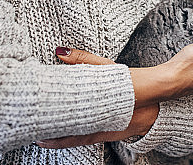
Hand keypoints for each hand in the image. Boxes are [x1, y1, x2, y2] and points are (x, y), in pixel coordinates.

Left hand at [35, 47, 158, 148]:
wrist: (158, 97)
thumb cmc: (132, 83)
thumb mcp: (107, 69)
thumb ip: (83, 60)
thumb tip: (60, 52)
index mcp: (100, 112)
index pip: (72, 127)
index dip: (53, 134)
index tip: (36, 134)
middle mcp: (102, 127)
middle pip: (72, 137)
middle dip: (52, 137)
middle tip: (33, 134)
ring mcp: (106, 132)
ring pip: (78, 140)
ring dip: (61, 138)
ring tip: (42, 136)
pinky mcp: (109, 132)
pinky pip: (87, 137)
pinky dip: (74, 136)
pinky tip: (64, 132)